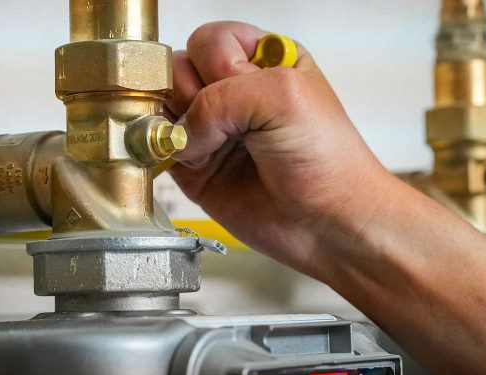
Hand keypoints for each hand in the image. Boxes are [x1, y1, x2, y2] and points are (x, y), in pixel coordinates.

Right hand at [165, 21, 395, 275]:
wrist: (330, 222)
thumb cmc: (328, 160)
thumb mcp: (285, 97)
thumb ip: (224, 96)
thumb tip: (183, 128)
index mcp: (263, 60)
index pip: (211, 39)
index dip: (214, 62)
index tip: (235, 87)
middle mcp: (234, 90)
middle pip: (179, 67)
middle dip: (191, 93)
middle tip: (220, 123)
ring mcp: (212, 128)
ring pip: (162, 104)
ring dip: (174, 123)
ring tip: (205, 145)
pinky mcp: (195, 165)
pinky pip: (155, 145)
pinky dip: (160, 149)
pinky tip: (192, 160)